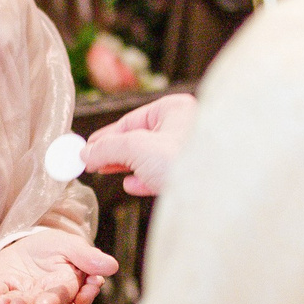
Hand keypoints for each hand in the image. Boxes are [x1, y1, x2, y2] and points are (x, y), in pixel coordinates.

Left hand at [0, 229, 117, 303]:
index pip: (71, 296)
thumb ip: (87, 257)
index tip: (64, 298)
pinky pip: (1, 296)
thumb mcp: (69, 245)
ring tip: (9, 303)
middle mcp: (46, 298)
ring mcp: (24, 297)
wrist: (23, 245)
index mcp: (67, 286)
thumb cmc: (52, 247)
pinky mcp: (4, 292)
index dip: (71, 298)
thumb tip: (112, 266)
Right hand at [82, 92, 196, 196]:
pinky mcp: (191, 177)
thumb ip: (107, 148)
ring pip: (150, 158)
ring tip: (107, 171)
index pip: (130, 121)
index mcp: (174, 109)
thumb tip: (86, 153)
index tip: (86, 149)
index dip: (105, 137)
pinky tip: (131, 185)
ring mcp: (189, 153)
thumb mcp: (135, 148)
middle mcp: (184, 127)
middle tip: (92, 161)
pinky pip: (162, 174)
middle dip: (114, 151)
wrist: (217, 194)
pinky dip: (144, 179)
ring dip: (128, 165)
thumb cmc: (184, 161)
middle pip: (139, 139)